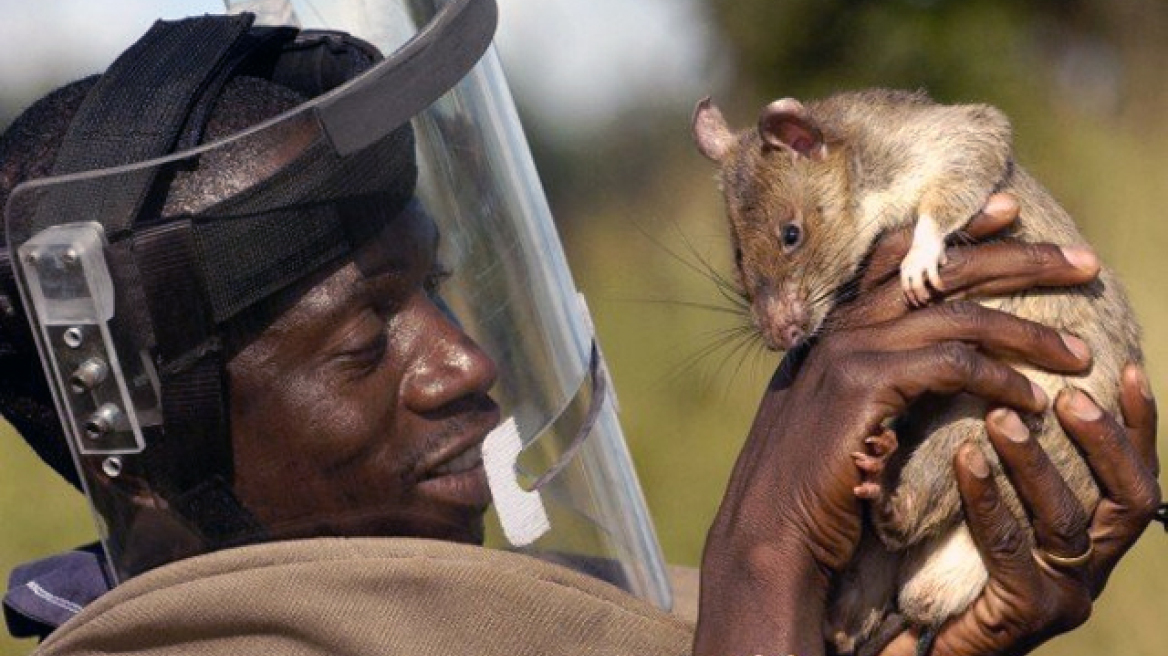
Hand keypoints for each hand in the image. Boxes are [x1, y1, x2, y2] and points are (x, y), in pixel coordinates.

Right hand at [694, 194, 1101, 655]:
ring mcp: (847, 352)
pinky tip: (1032, 401)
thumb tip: (930, 360)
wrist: (771, 531)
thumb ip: (872, 375)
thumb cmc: (812, 485)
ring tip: (1078, 353)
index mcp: (833, 326)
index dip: (956, 230)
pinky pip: (952, 366)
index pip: (897, 256)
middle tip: (1082, 261)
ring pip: (957, 315)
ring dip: (1028, 331)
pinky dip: (1001, 380)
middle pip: (939, 269)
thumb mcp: (841, 415)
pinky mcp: (863, 386)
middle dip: (1018, 258)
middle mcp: (838, 327)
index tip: (1008, 211)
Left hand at [879, 365, 1160, 655]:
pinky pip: (1008, 547)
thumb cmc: (953, 561)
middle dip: (1104, 441)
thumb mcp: (995, 504)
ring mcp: (1063, 593)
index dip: (1139, 424)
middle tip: (1066, 393)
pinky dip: (987, 498)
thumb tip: (1006, 382)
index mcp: (1096, 536)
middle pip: (1130, 498)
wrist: (922, 638)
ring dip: (1036, 463)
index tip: (1129, 367)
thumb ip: (1013, 460)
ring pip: (1066, 520)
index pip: (1137, 474)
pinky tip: (965, 459)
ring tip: (1000, 417)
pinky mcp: (1022, 613)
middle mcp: (1092, 565)